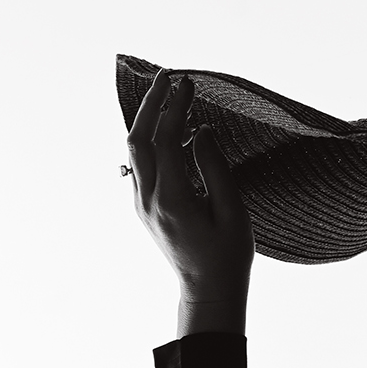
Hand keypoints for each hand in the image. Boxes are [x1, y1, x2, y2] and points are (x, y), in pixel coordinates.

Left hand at [126, 71, 253, 330]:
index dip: (176, 108)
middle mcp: (148, 200)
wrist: (208, 290)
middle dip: (151, 104)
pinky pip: (141, 165)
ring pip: (134, 151)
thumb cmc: (227, 255)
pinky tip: (170, 129)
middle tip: (169, 77)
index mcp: (172, 200)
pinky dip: (152, 140)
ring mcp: (142, 204)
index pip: (166, 141)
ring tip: (168, 95)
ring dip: (148, 120)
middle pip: (137, 139)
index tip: (188, 83)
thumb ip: (215, 168)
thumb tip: (202, 130)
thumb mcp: (232, 211)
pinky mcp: (144, 207)